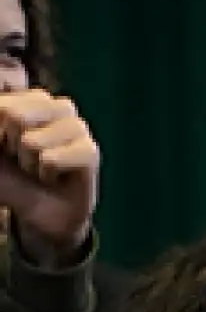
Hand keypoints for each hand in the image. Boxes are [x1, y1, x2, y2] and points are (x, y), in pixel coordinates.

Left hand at [0, 91, 99, 265]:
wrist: (39, 213)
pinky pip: (51, 160)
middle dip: (9, 145)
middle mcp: (52, 105)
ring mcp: (76, 126)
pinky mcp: (90, 151)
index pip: (3, 102)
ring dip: (28, 163)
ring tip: (38, 168)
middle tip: (21, 157)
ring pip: (32, 142)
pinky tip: (55, 177)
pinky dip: (45, 175)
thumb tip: (16, 126)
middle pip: (13, 115)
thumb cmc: (10, 177)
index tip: (1, 143)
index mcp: (25, 98)